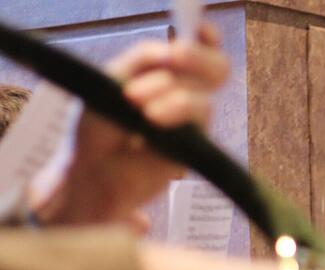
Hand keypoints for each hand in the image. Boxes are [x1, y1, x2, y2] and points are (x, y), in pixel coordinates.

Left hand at [34, 22, 229, 224]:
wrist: (91, 169)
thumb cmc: (100, 126)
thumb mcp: (111, 80)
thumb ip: (142, 60)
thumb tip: (172, 50)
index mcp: (166, 72)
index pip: (200, 49)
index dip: (206, 37)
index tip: (201, 30)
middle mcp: (186, 93)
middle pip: (218, 68)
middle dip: (198, 58)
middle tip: (174, 56)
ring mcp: (193, 121)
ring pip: (202, 94)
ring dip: (168, 90)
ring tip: (135, 101)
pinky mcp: (195, 146)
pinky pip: (198, 120)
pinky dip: (174, 109)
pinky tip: (150, 118)